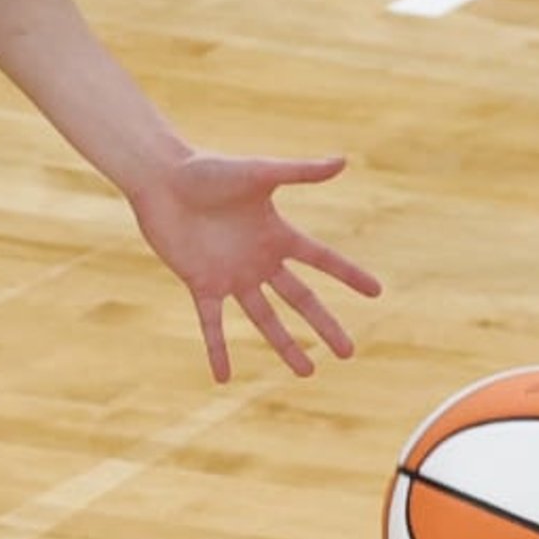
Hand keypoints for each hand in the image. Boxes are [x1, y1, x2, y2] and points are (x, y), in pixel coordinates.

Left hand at [127, 152, 385, 381]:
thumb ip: (300, 172)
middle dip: (324, 326)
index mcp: (276, 234)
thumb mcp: (259, 173)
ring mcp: (231, 275)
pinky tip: (223, 377)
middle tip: (348, 353)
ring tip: (307, 373)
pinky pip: (213, 323)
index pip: (322, 259)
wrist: (162, 180)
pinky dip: (217, 350)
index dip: (349, 275)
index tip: (376, 292)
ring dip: (284, 346)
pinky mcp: (202, 284)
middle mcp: (259, 260)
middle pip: (301, 299)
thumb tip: (343, 161)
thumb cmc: (209, 171)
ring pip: (264, 319)